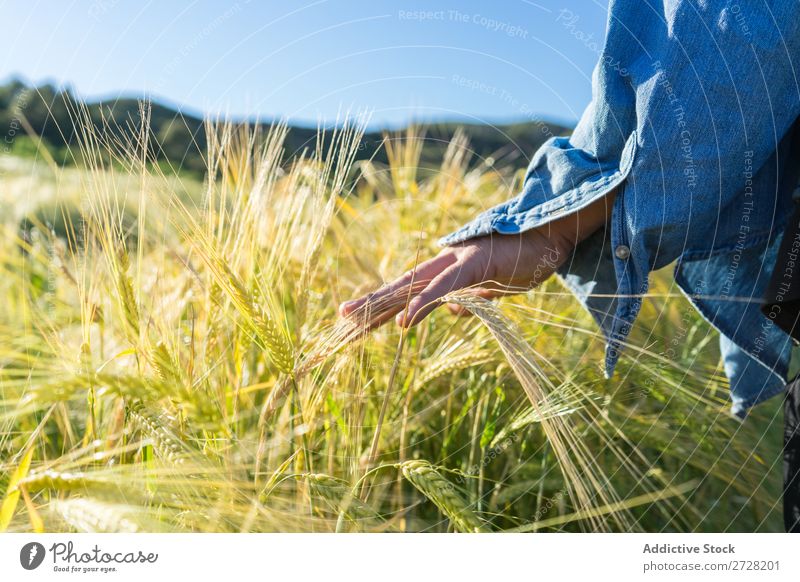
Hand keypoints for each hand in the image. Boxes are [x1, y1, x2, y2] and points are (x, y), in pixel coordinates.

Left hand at [338, 190, 615, 328]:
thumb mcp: (492, 290)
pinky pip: (443, 288)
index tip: (356, 324)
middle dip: (369, 305)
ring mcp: (455, 262)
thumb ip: (470, 299)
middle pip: (399, 288)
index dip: (381, 307)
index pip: (406, 292)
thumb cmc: (522, 262)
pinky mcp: (473, 264)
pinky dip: (423, 305)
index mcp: (445, 273)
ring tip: (354, 319)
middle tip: (338, 318)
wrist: (550, 238)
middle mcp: (442, 264)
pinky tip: (405, 323)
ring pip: (411, 286)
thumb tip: (454, 313)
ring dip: (382, 304)